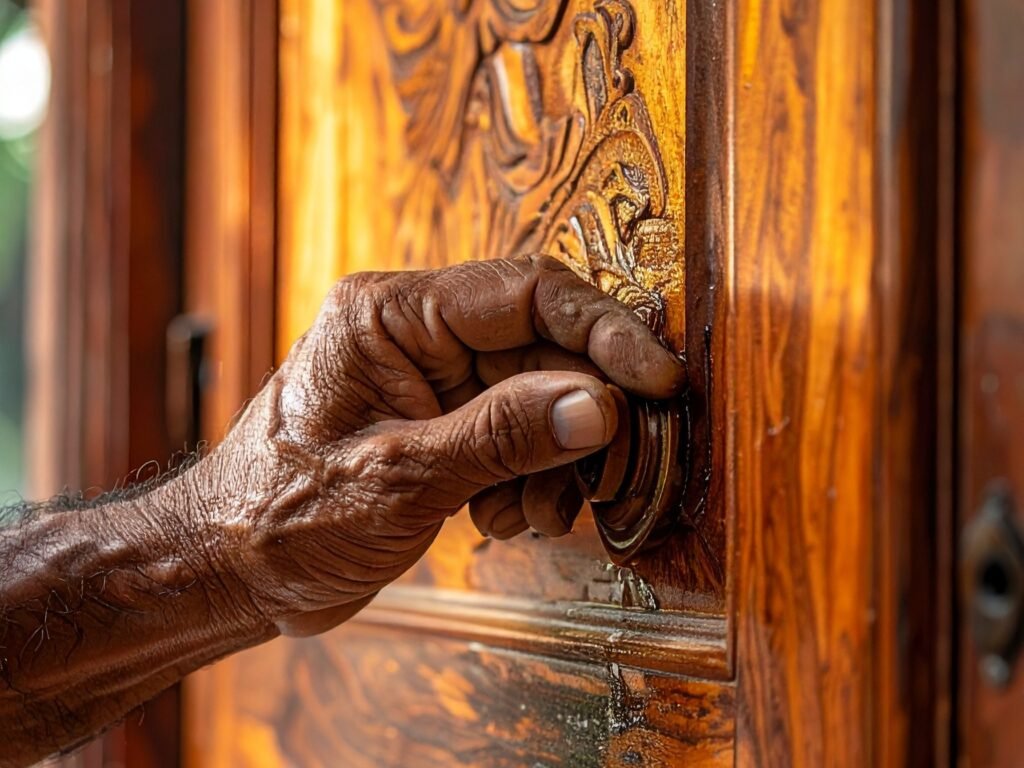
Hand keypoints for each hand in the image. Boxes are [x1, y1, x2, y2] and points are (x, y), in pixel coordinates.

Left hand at [187, 256, 685, 635]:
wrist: (232, 571)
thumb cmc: (279, 516)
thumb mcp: (396, 479)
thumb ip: (501, 437)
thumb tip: (601, 406)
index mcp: (391, 313)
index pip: (526, 292)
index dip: (603, 331)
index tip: (656, 379)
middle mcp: (417, 334)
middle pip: (545, 347)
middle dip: (583, 415)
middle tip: (607, 469)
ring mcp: (435, 380)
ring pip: (543, 396)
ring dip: (559, 459)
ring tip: (534, 513)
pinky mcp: (446, 424)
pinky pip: (523, 434)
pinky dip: (534, 480)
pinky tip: (503, 520)